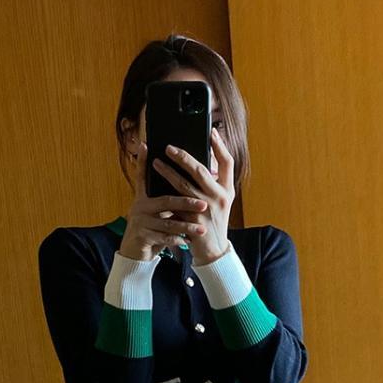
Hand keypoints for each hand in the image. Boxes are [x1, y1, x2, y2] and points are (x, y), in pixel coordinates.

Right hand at [121, 137, 199, 268]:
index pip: (142, 175)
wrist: (134, 253)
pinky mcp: (141, 237)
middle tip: (204, 204)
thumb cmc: (151, 229)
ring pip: (168, 223)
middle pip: (166, 200)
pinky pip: (163, 238)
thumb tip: (192, 184)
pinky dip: (178, 240)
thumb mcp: (156, 213)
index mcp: (142, 198)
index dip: (143, 160)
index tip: (146, 145)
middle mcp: (139, 207)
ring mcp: (139, 222)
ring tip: (202, 228)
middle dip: (187, 202)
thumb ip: (169, 201)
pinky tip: (189, 241)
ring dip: (187, 226)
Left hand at [150, 131, 234, 263]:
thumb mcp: (221, 201)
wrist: (213, 251)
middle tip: (168, 147)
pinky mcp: (192, 220)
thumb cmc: (215, 221)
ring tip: (156, 163)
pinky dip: (165, 193)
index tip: (211, 132)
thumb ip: (213, 182)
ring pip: (183, 185)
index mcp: (228, 190)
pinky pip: (176, 203)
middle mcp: (219, 197)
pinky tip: (154, 186)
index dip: (220, 146)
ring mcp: (206, 209)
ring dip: (168, 172)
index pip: (228, 162)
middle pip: (200, 170)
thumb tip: (199, 160)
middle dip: (183, 157)